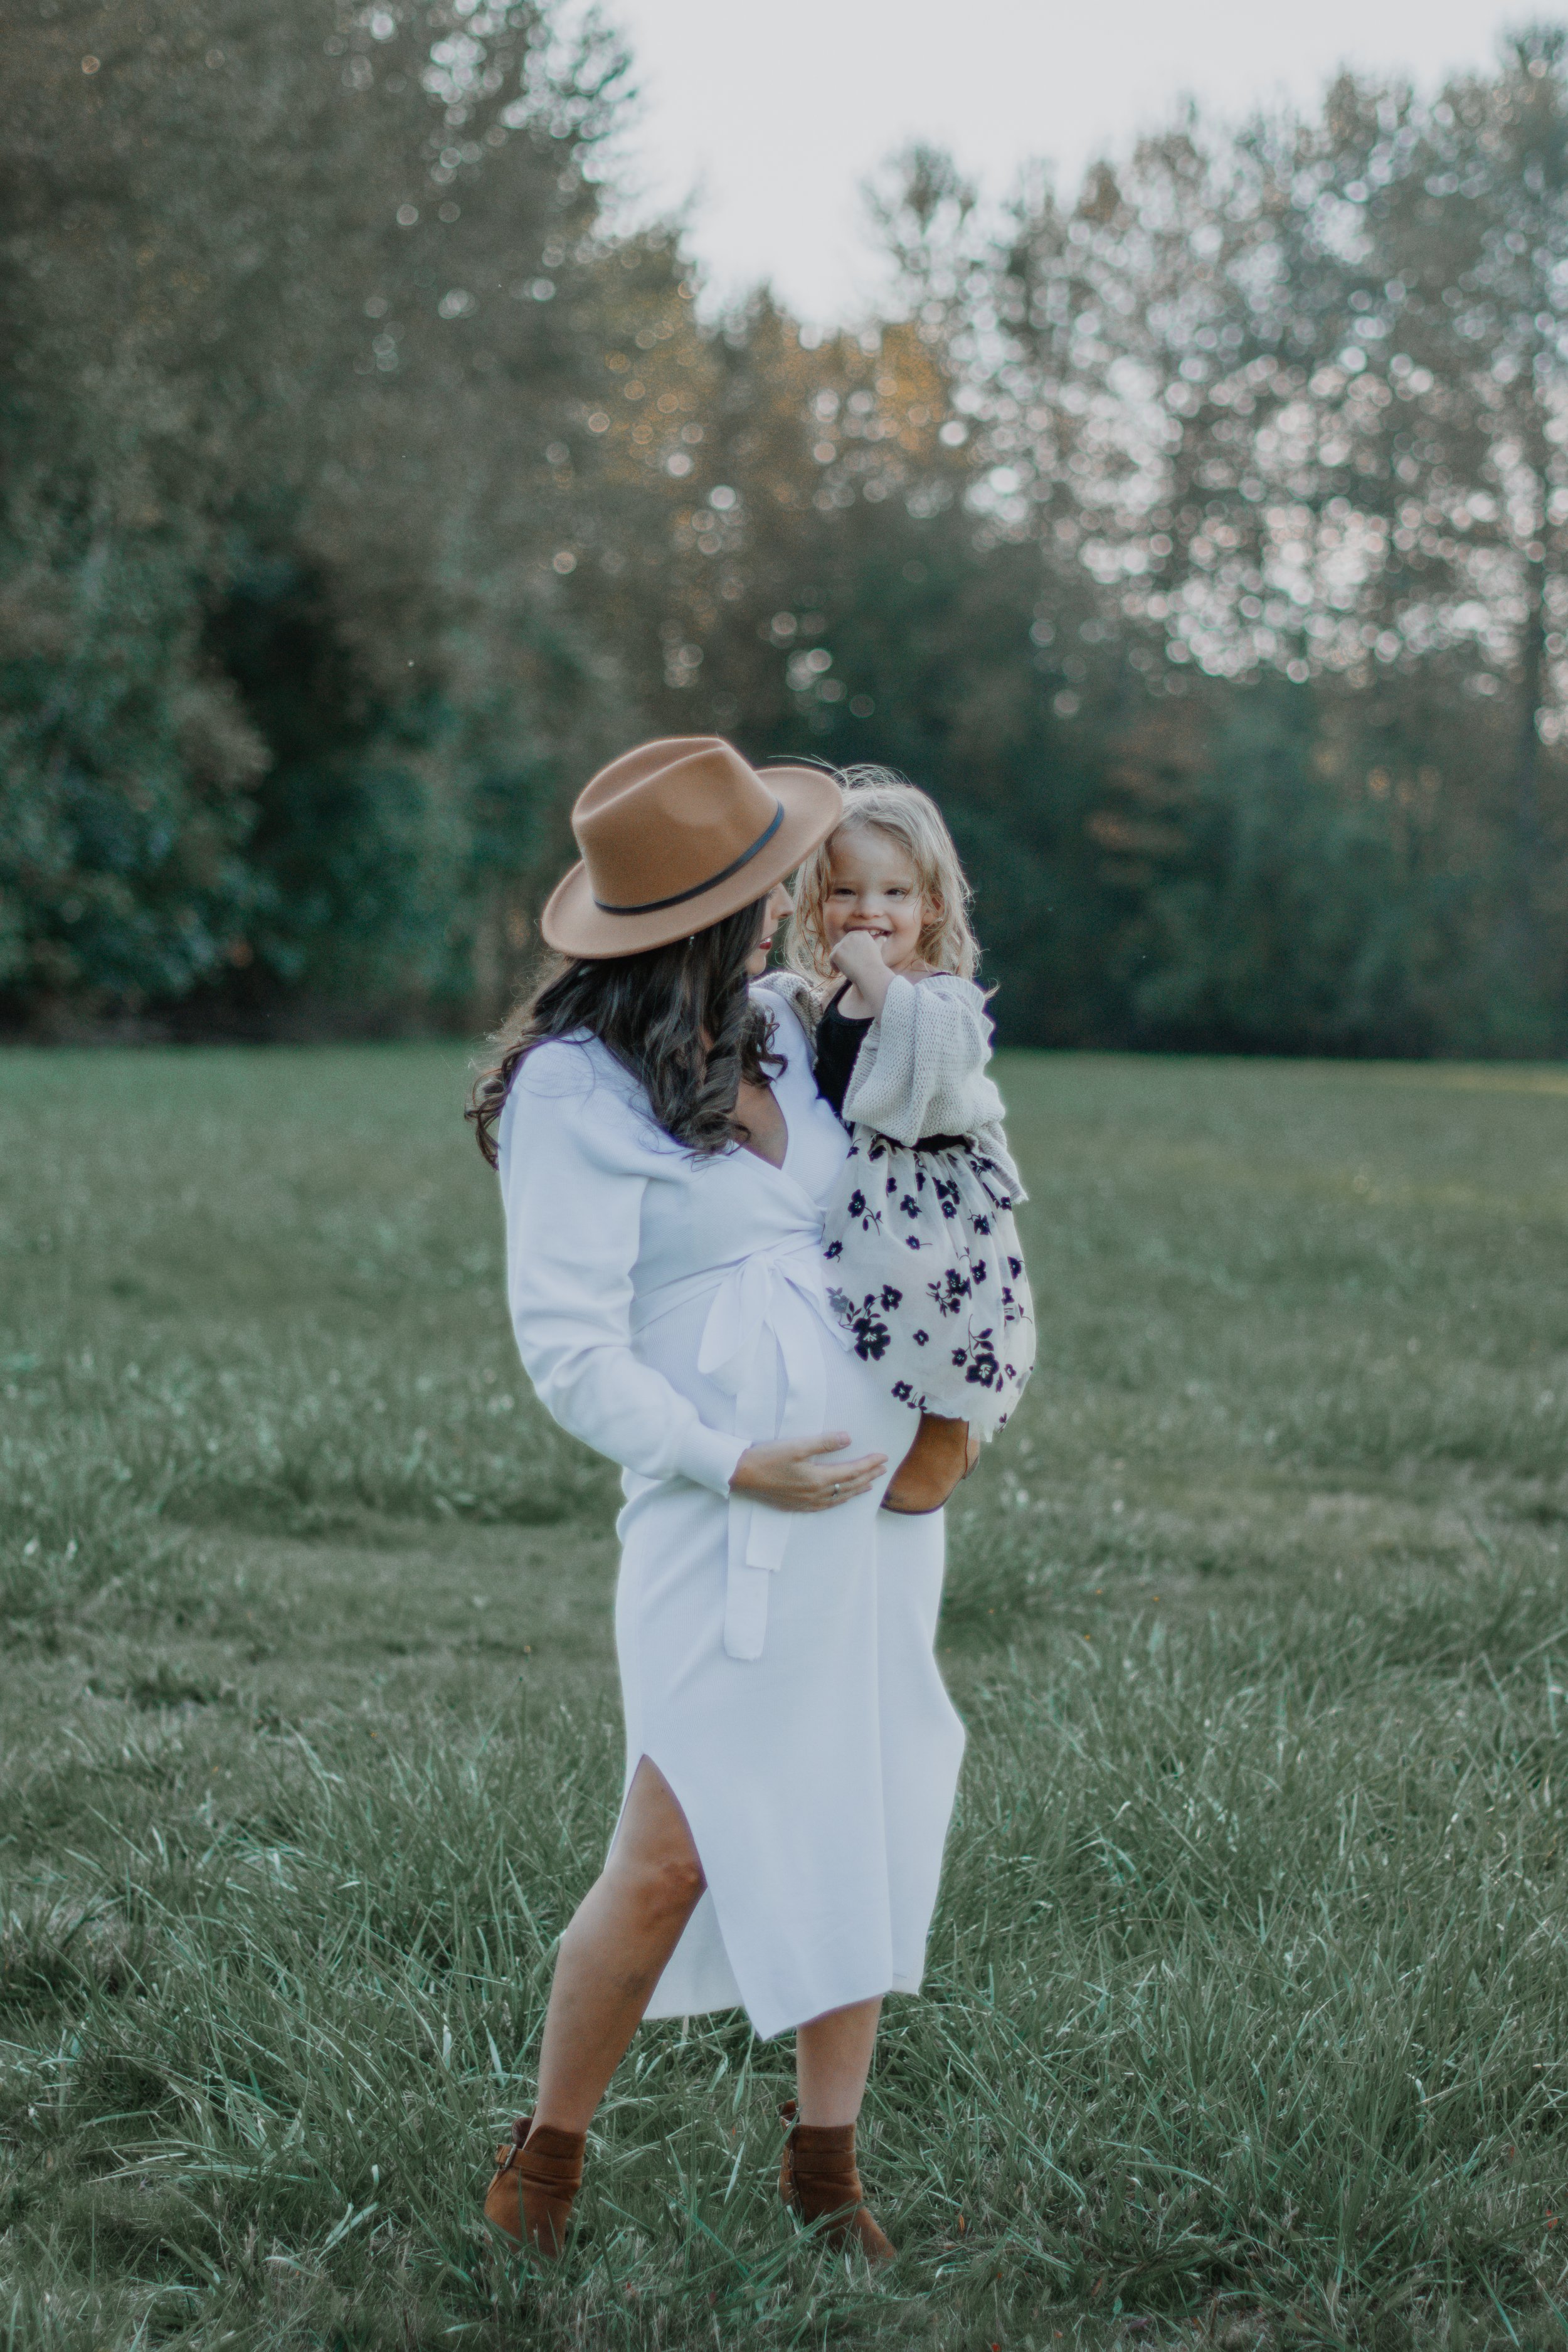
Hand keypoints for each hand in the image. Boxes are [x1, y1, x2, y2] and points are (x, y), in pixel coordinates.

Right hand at [729, 1431, 886, 1511]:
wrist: (741, 1475)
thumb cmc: (767, 1458)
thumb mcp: (797, 1445)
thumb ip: (824, 1443)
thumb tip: (848, 1438)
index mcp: (819, 1479)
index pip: (852, 1471)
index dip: (869, 1464)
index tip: (884, 1457)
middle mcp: (816, 1494)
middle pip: (849, 1486)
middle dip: (868, 1476)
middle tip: (883, 1469)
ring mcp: (806, 1502)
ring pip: (839, 1498)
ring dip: (856, 1490)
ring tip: (869, 1485)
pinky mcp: (796, 1505)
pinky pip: (826, 1506)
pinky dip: (839, 1500)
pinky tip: (840, 1498)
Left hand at [827, 930, 892, 1013]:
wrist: (871, 975)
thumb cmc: (875, 966)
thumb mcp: (878, 950)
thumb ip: (878, 942)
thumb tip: (883, 938)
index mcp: (862, 933)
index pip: (850, 939)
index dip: (850, 950)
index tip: (854, 960)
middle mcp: (852, 936)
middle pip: (842, 944)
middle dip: (843, 954)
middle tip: (848, 965)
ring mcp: (843, 943)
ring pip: (836, 951)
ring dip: (838, 960)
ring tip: (844, 969)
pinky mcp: (837, 952)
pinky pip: (831, 958)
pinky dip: (834, 965)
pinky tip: (839, 972)